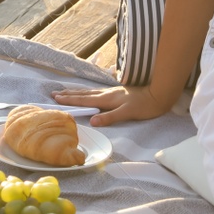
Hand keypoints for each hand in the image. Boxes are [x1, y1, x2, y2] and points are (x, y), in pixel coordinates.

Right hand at [52, 83, 171, 126]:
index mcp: (107, 99)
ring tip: (66, 92)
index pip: (84, 100)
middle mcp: (107, 94)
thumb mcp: (128, 113)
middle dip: (69, 94)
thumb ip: (110, 117)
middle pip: (84, 94)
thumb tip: (92, 121)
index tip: (56, 98)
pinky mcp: (117, 92)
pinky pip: (96, 92)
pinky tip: (88, 92)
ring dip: (76, 92)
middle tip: (54, 94)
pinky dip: (87, 92)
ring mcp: (112, 92)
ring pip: (89, 92)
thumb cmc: (145, 105)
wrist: (159, 94)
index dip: (70, 100)